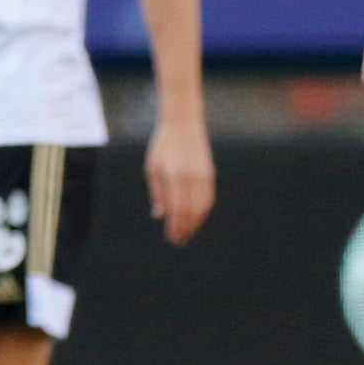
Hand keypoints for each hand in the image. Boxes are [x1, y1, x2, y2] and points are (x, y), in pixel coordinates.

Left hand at [144, 117, 213, 245]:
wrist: (183, 124)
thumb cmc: (163, 147)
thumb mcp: (153, 169)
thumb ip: (158, 193)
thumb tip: (160, 216)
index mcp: (175, 176)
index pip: (178, 209)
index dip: (175, 226)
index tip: (170, 237)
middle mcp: (192, 177)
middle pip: (192, 212)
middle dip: (185, 229)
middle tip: (178, 240)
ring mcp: (204, 176)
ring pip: (203, 208)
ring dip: (195, 223)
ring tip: (186, 233)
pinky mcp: (210, 174)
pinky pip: (208, 199)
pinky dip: (202, 212)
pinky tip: (195, 219)